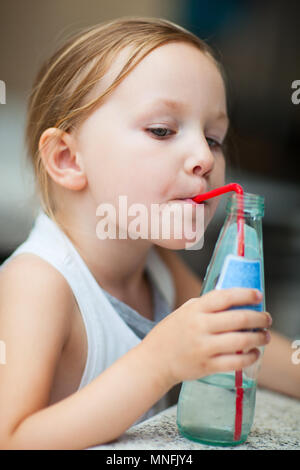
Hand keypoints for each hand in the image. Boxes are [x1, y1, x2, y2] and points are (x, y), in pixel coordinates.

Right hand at [141, 288, 270, 387]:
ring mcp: (204, 347)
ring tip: (265, 336)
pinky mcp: (207, 366)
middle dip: (259, 317)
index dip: (245, 294)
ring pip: (241, 341)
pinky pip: (236, 362)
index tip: (258, 294)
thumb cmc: (171, 334)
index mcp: (195, 310)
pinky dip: (250, 357)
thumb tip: (234, 299)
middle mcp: (200, 327)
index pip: (225, 297)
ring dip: (259, 338)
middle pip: (238, 318)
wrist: (154, 360)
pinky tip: (254, 353)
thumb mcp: (184, 312)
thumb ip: (205, 305)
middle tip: (267, 318)